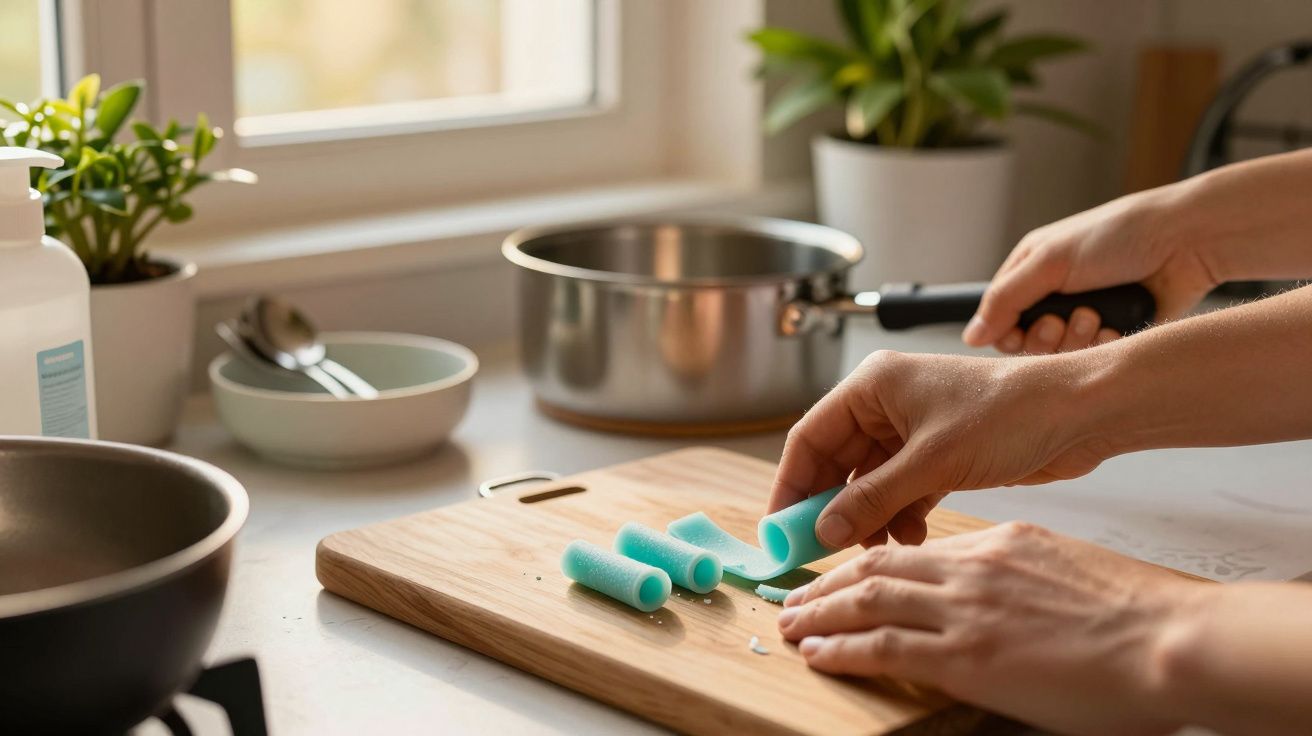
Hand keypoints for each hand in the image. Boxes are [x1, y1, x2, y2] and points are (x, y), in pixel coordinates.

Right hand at [768, 350, 1111, 549]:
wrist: (1080, 414)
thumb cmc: (1010, 414)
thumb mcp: (931, 462)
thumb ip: (872, 499)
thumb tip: (823, 530)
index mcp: (872, 386)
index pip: (809, 438)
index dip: (791, 485)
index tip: (779, 529)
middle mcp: (886, 404)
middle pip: (836, 462)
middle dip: (831, 506)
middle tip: (820, 549)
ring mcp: (913, 430)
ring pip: (869, 481)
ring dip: (870, 515)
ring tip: (881, 544)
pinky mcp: (939, 453)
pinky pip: (900, 489)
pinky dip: (900, 514)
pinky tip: (912, 535)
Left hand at [777, 522, 1207, 735]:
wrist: (1168, 637)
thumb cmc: (1136, 614)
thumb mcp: (1064, 571)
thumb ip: (1019, 575)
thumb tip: (997, 595)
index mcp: (996, 545)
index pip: (914, 552)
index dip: (869, 562)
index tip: (845, 575)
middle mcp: (971, 568)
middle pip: (878, 567)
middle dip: (829, 583)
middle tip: (796, 595)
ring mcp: (964, 610)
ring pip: (868, 600)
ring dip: (821, 612)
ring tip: (791, 623)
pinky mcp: (965, 655)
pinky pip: (883, 646)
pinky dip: (841, 649)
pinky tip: (817, 654)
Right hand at [962, 183, 1219, 354]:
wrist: (1186, 242)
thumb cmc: (1118, 236)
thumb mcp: (1049, 260)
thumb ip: (1005, 300)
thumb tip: (971, 336)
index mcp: (1033, 270)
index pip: (999, 317)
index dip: (1007, 332)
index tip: (1020, 331)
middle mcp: (1057, 295)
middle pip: (1029, 343)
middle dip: (1046, 336)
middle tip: (1064, 319)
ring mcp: (1087, 315)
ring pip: (1062, 355)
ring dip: (1077, 339)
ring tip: (1097, 315)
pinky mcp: (1117, 333)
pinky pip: (1096, 358)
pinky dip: (1105, 345)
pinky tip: (1117, 326)